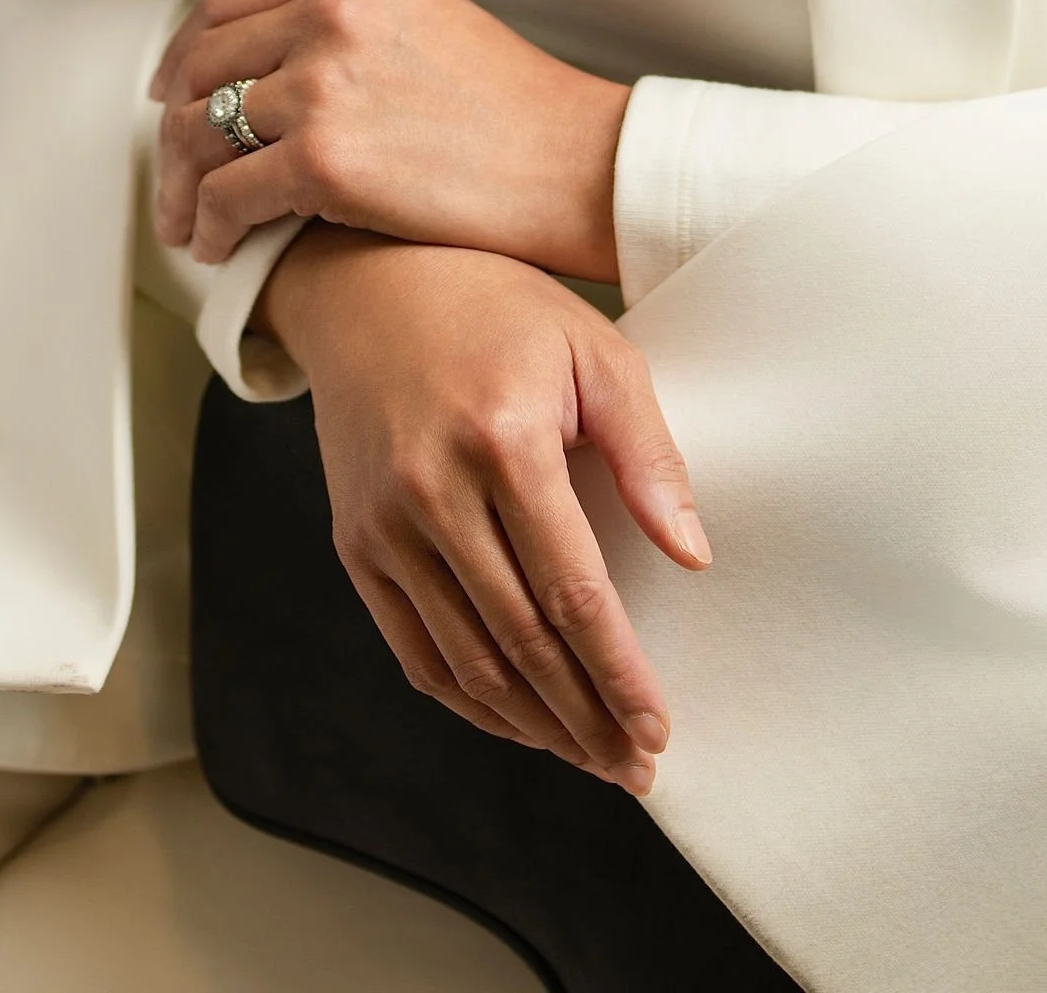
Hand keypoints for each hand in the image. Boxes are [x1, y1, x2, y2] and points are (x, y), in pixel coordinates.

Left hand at [150, 0, 631, 276]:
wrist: (574, 161)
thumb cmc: (511, 106)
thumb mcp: (422, 14)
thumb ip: (344, 16)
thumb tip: (264, 62)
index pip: (226, 0)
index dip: (186, 54)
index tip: (175, 92)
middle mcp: (331, 7)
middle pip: (203, 64)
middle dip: (175, 127)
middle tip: (175, 173)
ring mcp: (324, 79)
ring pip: (203, 132)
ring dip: (184, 187)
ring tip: (191, 223)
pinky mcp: (325, 156)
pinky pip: (228, 195)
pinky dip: (211, 227)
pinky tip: (222, 245)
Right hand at [270, 228, 709, 791]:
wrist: (369, 283)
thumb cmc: (497, 309)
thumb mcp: (593, 349)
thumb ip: (648, 451)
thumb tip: (691, 553)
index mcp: (503, 439)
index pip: (572, 590)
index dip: (618, 671)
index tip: (658, 726)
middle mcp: (433, 491)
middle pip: (520, 641)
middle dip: (585, 717)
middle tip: (634, 764)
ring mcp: (384, 525)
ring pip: (466, 661)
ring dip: (533, 725)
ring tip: (590, 756)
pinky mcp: (355, 544)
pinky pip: (413, 650)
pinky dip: (467, 700)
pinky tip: (516, 721)